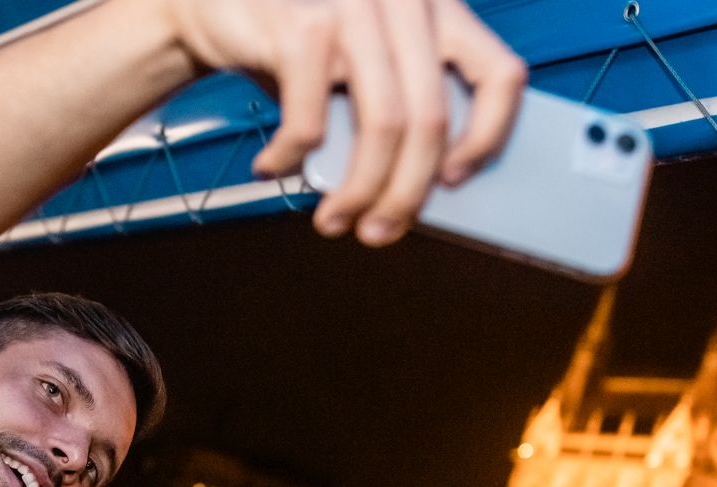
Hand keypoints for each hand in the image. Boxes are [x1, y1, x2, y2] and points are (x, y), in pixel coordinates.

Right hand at [162, 0, 526, 243]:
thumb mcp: (360, 68)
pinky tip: (273, 168)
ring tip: (333, 221)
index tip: (455, 182)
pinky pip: (311, 123)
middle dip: (406, 194)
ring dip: (357, 193)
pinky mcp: (303, 23)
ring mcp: (357, 6)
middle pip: (433, 119)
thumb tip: (419, 195)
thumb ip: (395, 105)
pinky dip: (290, 161)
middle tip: (379, 233)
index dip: (488, 138)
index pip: (501, 74)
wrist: (215, 4)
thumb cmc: (296, 46)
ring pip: (383, 127)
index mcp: (436, 6)